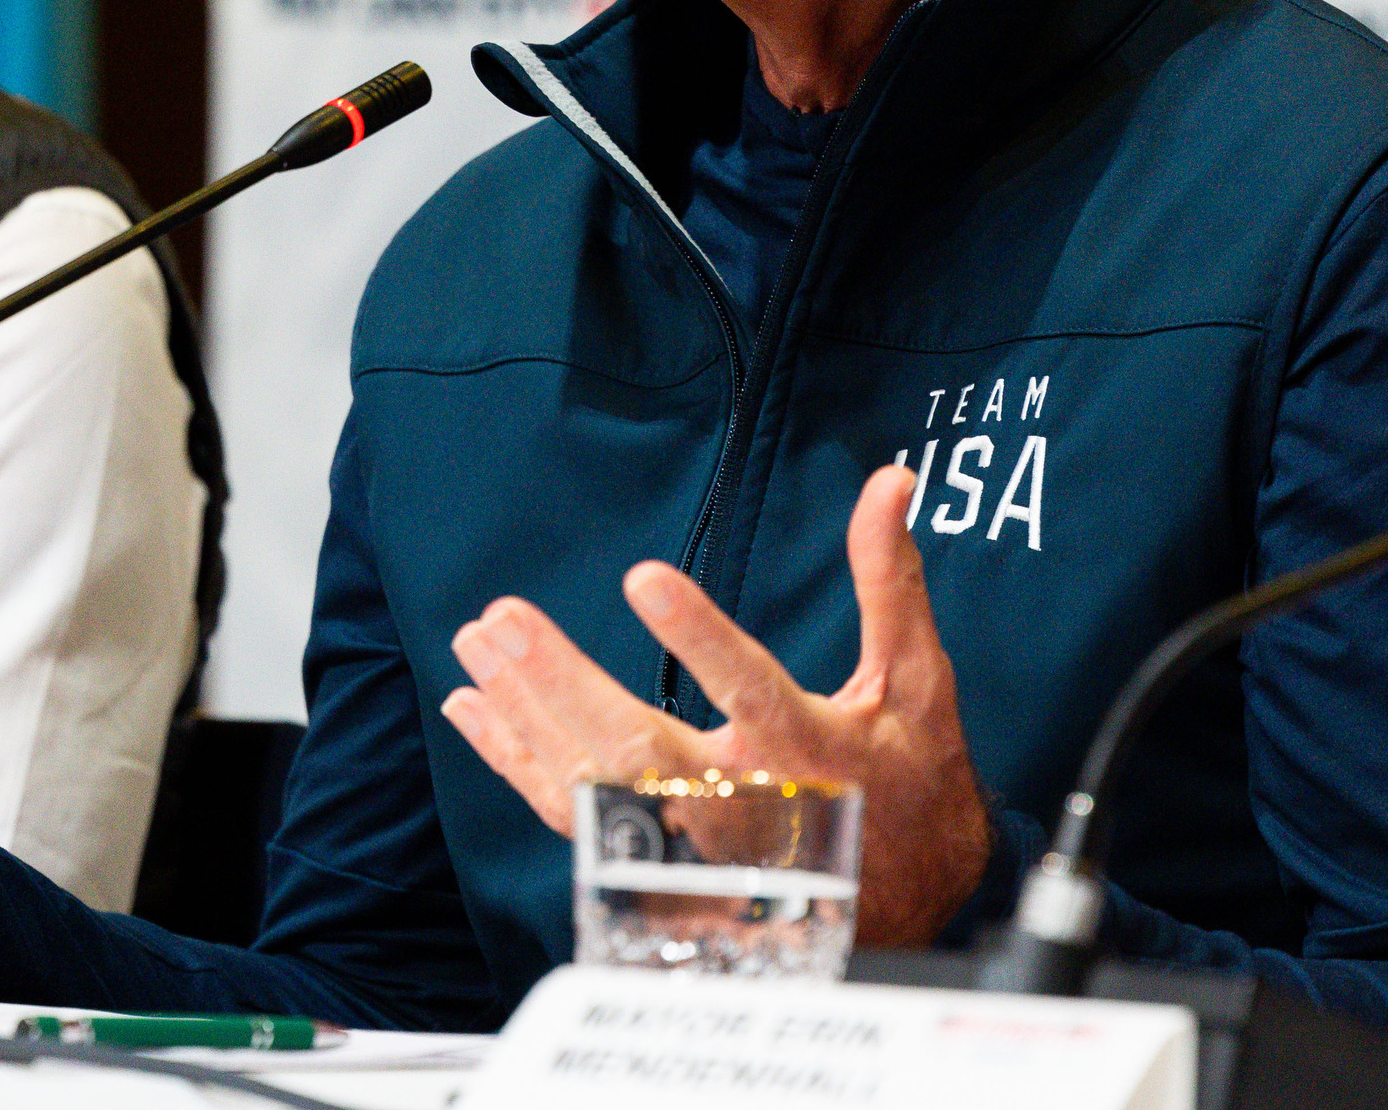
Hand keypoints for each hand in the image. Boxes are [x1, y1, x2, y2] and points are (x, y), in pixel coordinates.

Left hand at [438, 463, 990, 945]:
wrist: (908, 908)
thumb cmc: (913, 783)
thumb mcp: (915, 682)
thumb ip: (890, 581)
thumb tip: (891, 481)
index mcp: (814, 755)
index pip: (752, 694)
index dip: (700, 638)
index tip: (644, 579)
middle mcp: (746, 808)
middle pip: (642, 750)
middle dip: (563, 681)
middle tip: (502, 619)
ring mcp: (695, 846)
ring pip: (594, 787)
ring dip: (526, 713)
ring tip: (476, 644)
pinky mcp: (659, 865)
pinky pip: (573, 819)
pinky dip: (517, 763)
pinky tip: (472, 707)